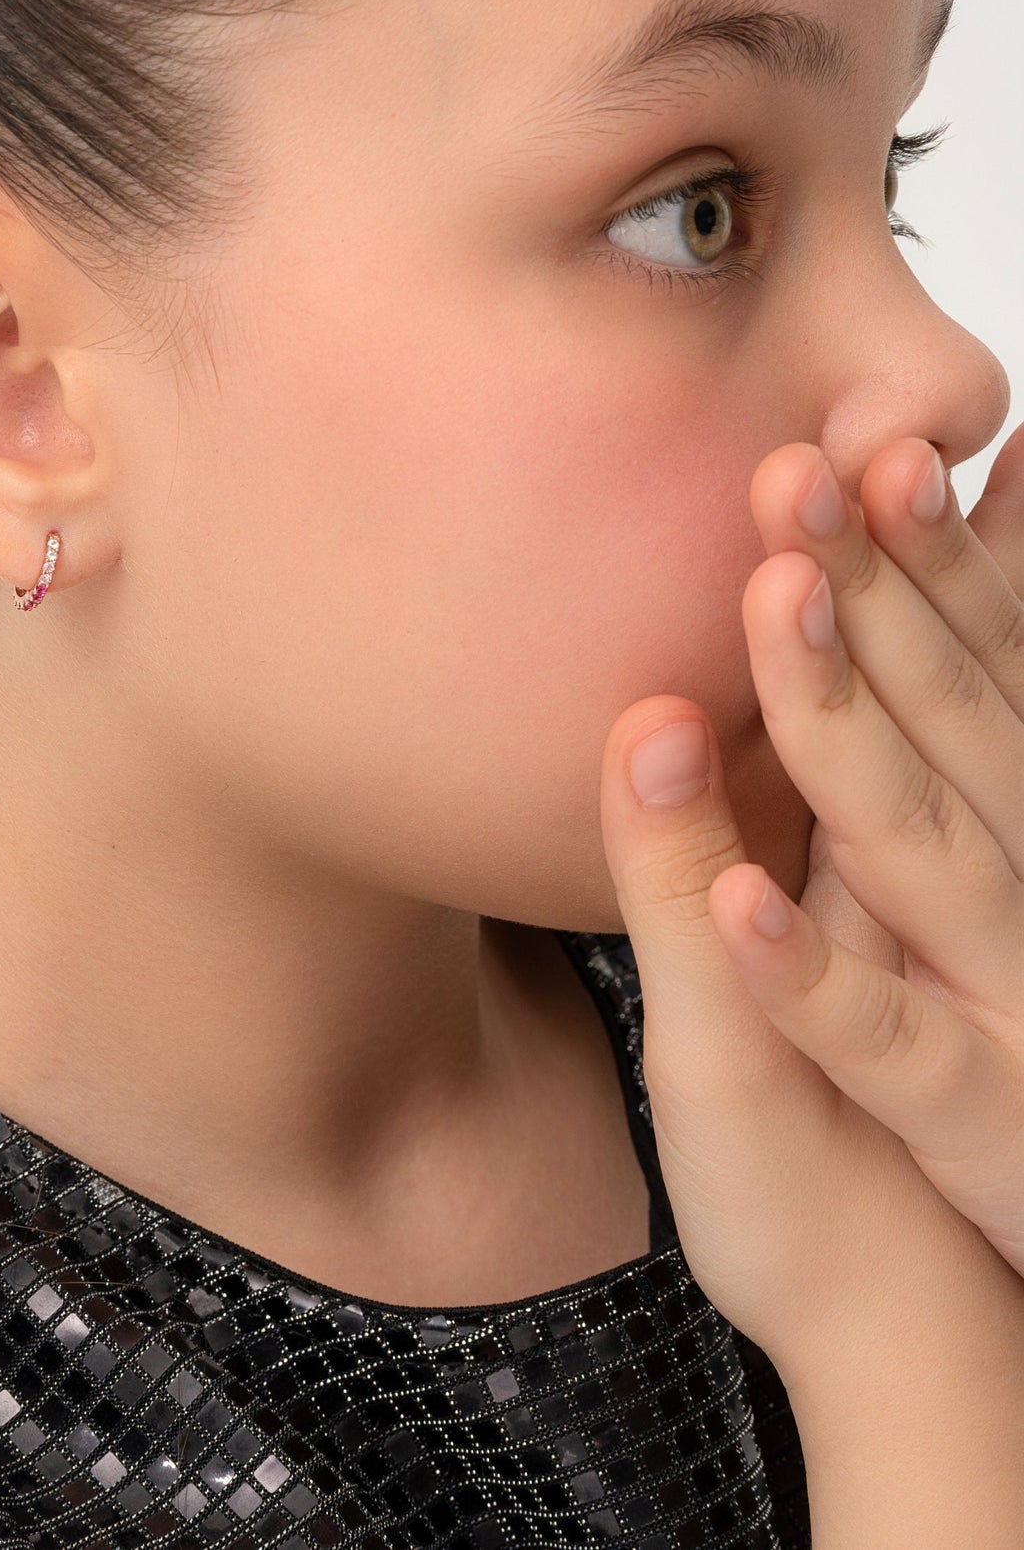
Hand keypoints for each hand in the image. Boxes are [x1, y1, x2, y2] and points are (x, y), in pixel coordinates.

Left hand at [706, 421, 1023, 1273]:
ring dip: (846, 721)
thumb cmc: (970, 1083)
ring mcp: (1006, 1003)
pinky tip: (744, 903)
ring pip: (922, 844)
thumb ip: (950, 762)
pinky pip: (885, 1041)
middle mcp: (1012, 893)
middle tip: (805, 459)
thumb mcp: (976, 894)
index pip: (970, 667)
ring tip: (774, 601)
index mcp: (998, 832)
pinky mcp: (973, 1123)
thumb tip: (906, 623)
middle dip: (880, 585)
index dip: (924, 555)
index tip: (869, 438)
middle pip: (946, 718)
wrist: (999, 1305)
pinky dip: (814, 973)